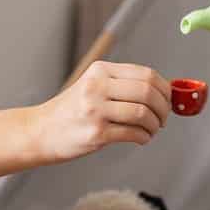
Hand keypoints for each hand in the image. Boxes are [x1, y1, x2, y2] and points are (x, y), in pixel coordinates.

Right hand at [30, 61, 171, 163]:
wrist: (41, 131)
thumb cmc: (72, 110)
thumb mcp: (93, 86)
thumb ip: (123, 85)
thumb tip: (163, 92)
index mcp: (100, 71)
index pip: (145, 74)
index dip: (164, 88)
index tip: (168, 99)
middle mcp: (97, 87)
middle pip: (147, 92)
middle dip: (164, 108)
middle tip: (164, 118)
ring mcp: (95, 110)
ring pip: (143, 114)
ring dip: (155, 125)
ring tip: (152, 129)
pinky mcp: (96, 133)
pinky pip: (133, 133)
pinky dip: (144, 137)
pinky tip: (141, 138)